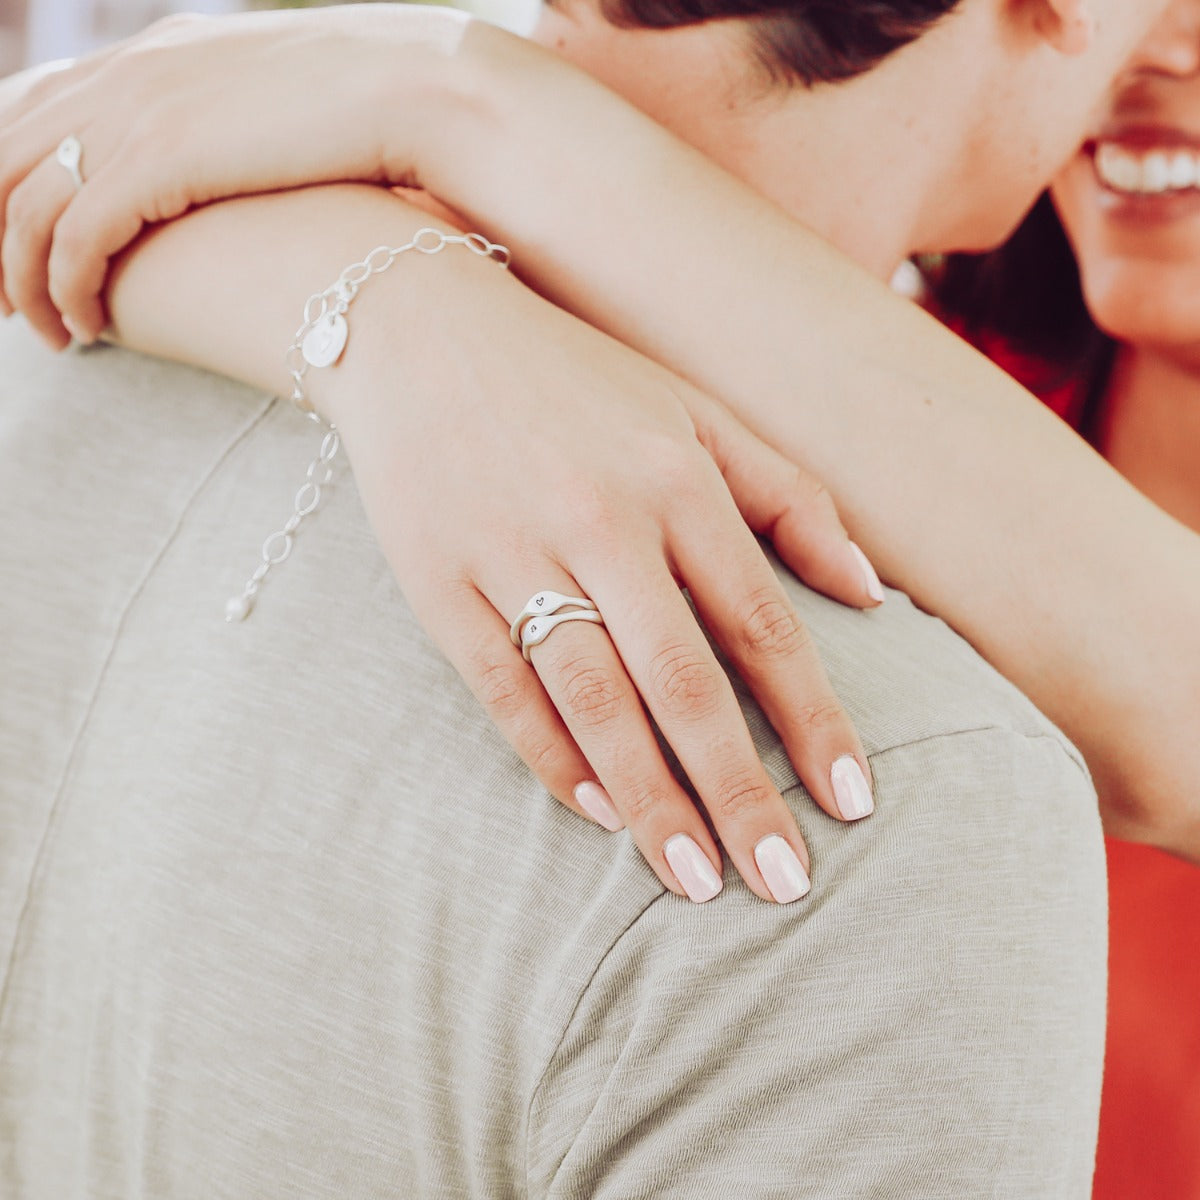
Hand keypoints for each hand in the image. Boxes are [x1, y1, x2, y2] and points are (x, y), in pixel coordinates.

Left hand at [0, 4, 469, 340]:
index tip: (11, 242)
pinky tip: (86, 330)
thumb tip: (232, 178)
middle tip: (1, 300)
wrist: (416, 92)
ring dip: (21, 278)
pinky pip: (74, 238)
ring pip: (22, 202)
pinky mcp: (158, 163)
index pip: (34, 108)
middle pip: (4, 152)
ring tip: (45, 333)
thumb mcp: (276, 111)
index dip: (5, 177)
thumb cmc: (370, 117)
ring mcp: (136, 115)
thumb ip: (230, 131)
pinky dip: (65, 289)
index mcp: (151, 59)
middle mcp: (126, 77)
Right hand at [309, 238, 880, 904]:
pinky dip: (553, 757)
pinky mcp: (439, 584)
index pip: (763, 626)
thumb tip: (870, 593)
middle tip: (784, 884)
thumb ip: (789, 497)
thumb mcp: (695, 413)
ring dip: (652, 800)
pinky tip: (598, 811)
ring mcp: (514, 554)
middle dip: (741, 792)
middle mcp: (602, 521)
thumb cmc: (576, 381)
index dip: (813, 721)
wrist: (421, 333)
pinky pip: (504, 690)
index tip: (852, 803)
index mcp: (677, 481)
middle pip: (686, 684)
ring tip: (698, 880)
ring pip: (596, 702)